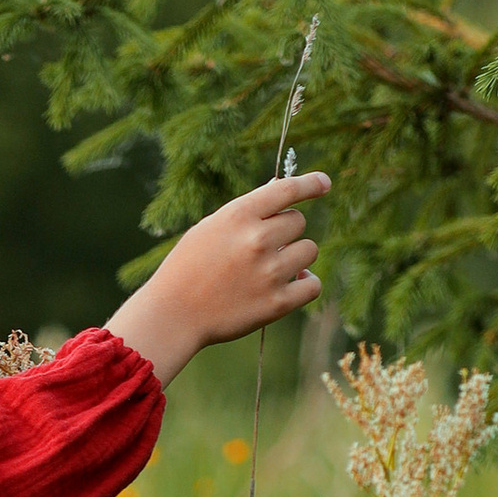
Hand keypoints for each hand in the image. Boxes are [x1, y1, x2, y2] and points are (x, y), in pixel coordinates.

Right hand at [104, 173, 329, 388]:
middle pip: (298, 221)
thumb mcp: (210, 228)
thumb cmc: (188, 267)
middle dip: (286, 230)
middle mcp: (257, 240)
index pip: (286, 190)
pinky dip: (306, 283)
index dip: (310, 183)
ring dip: (296, 255)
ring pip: (309, 250)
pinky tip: (292, 283)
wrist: (173, 314)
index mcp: (238, 216)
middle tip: (265, 245)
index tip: (324, 183)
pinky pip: (313, 284)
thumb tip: (280, 189)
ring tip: (274, 266)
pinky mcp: (277, 303)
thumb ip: (247, 211)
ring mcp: (269, 272)